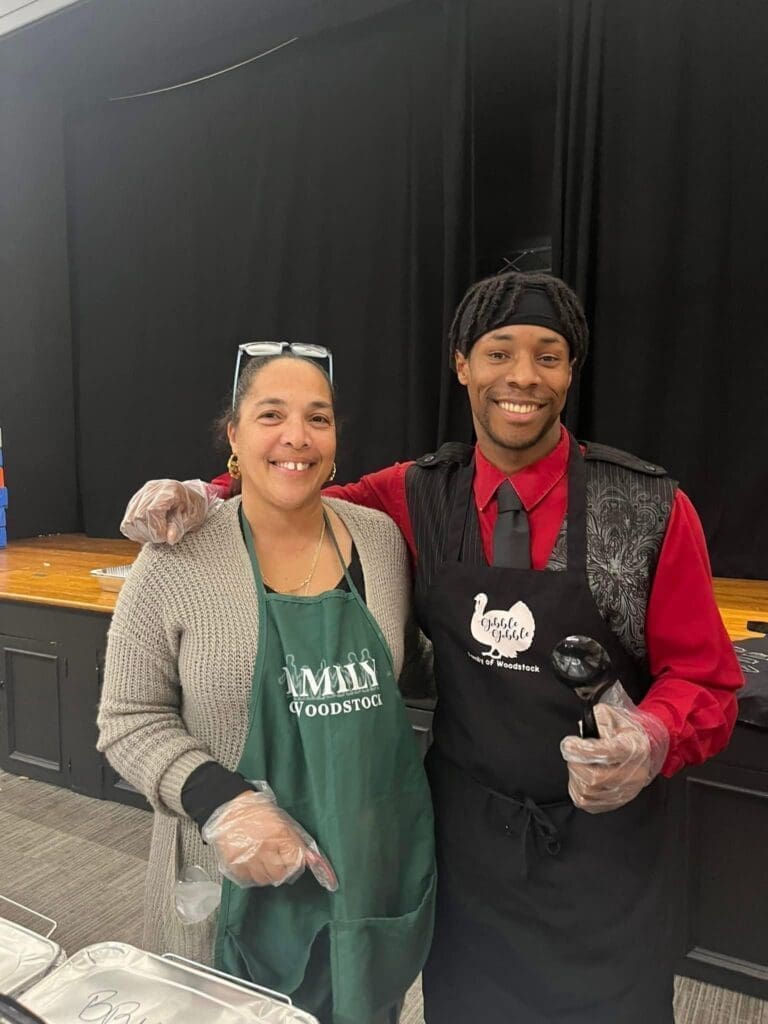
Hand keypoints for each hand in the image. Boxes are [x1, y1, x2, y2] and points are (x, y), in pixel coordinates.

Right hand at [120, 479, 216, 543]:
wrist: (189, 497)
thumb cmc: (192, 506)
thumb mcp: (193, 517)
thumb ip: (179, 527)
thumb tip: (169, 539)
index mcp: (168, 490)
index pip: (152, 510)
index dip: (157, 529)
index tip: (166, 537)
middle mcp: (151, 489)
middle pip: (138, 517)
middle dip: (150, 533)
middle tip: (164, 536)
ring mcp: (140, 495)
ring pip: (130, 521)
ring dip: (142, 533)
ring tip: (157, 533)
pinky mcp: (133, 503)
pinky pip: (127, 523)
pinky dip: (136, 531)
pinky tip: (149, 531)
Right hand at [202, 787, 337, 890]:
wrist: (231, 807)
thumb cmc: (259, 812)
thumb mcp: (283, 822)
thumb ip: (298, 842)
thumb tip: (314, 861)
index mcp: (278, 834)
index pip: (295, 862)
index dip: (296, 863)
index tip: (293, 860)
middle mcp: (263, 848)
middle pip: (280, 875)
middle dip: (282, 870)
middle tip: (278, 861)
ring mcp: (247, 857)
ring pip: (264, 880)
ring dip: (267, 873)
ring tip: (264, 860)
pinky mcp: (233, 864)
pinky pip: (248, 880)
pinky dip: (252, 875)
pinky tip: (252, 862)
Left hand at [560, 692, 668, 813]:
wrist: (644, 749)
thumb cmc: (626, 732)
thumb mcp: (613, 715)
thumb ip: (597, 719)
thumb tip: (582, 732)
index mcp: (632, 748)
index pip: (605, 753)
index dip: (581, 749)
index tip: (569, 743)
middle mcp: (633, 773)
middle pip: (594, 777)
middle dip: (575, 764)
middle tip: (572, 753)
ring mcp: (626, 791)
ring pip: (588, 791)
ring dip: (575, 776)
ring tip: (578, 764)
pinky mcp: (617, 801)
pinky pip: (588, 803)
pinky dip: (577, 789)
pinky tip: (580, 777)